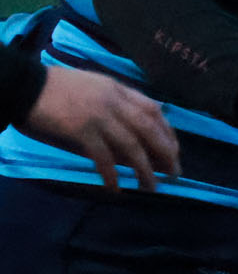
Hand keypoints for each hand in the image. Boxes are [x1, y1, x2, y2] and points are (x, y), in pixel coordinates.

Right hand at [23, 67, 179, 191]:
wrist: (26, 84)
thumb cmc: (57, 87)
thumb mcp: (95, 87)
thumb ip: (115, 104)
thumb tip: (132, 132)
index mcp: (119, 89)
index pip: (154, 111)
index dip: (168, 132)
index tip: (174, 150)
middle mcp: (114, 102)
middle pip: (150, 129)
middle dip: (166, 153)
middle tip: (173, 173)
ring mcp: (99, 116)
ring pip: (132, 145)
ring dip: (144, 169)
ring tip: (150, 186)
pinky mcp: (81, 130)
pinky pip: (103, 156)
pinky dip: (112, 174)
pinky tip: (115, 188)